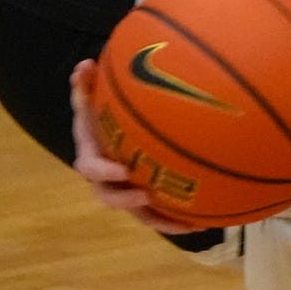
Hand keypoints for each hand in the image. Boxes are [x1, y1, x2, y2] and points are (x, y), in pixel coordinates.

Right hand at [67, 60, 196, 233]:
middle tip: (147, 196)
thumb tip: (83, 66)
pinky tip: (208, 219)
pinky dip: (181, 217)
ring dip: (163, 220)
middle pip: (111, 197)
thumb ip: (85, 84)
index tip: (123, 169)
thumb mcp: (90, 98)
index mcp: (92, 157)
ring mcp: (126, 191)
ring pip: (141, 213)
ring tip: (192, 224)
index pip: (90, 168)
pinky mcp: (146, 197)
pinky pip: (161, 211)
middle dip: (127, 200)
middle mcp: (107, 180)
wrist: (107, 132)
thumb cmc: (99, 113)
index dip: (103, 172)